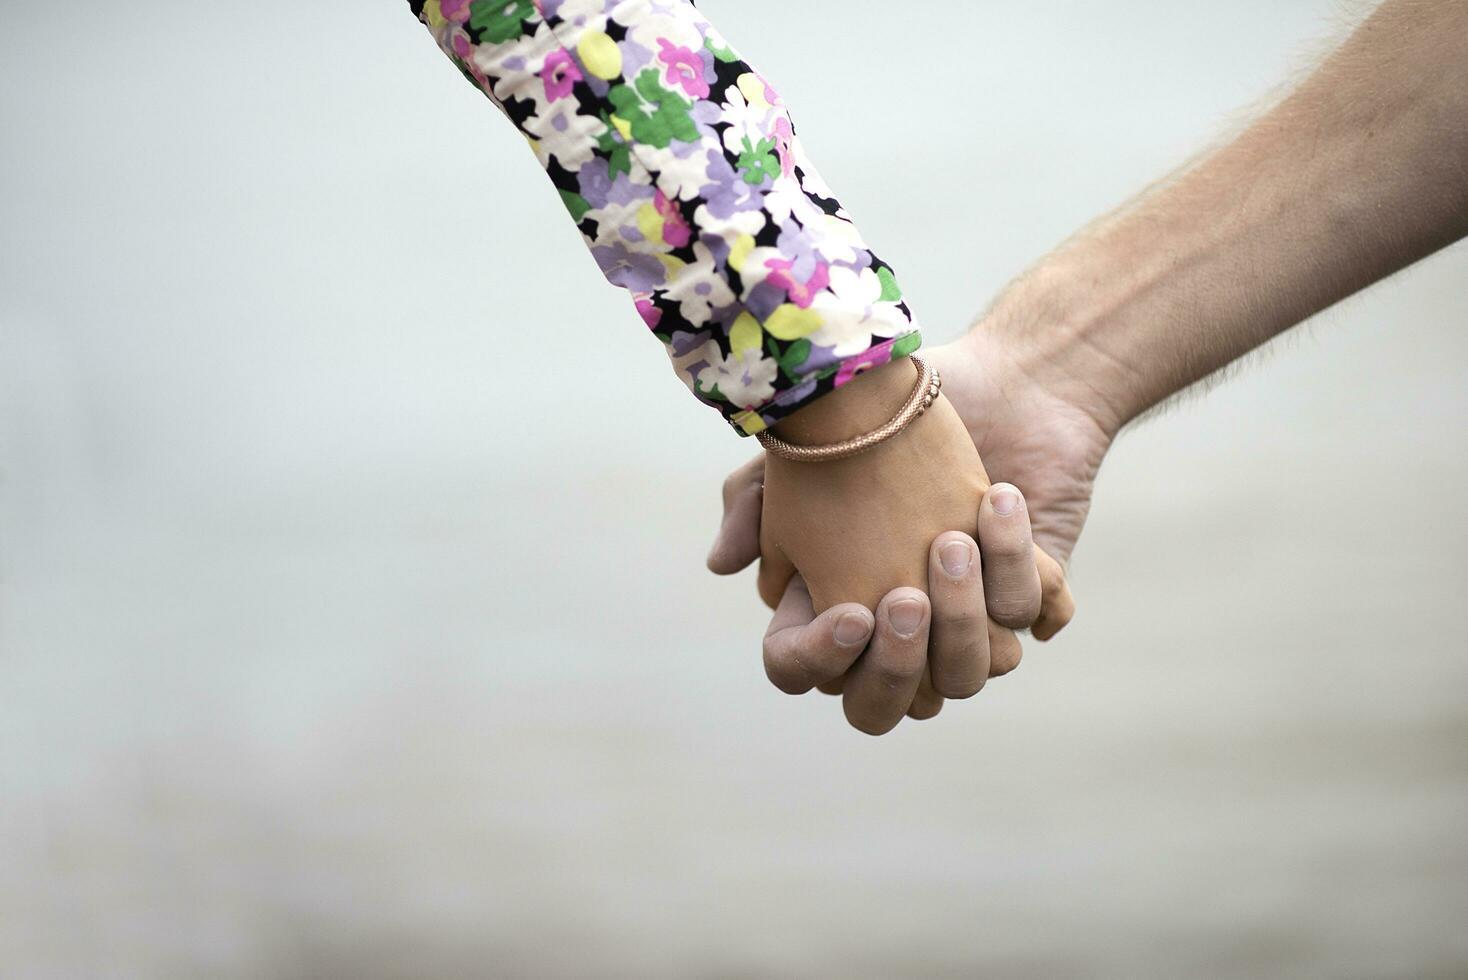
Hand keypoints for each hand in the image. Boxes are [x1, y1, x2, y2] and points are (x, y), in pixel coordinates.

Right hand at [710, 324, 1106, 728]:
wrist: (991, 379)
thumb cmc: (879, 420)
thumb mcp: (798, 454)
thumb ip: (749, 505)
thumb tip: (722, 564)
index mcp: (836, 606)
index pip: (812, 673)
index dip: (820, 658)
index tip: (848, 612)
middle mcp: (902, 628)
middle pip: (888, 703)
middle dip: (900, 662)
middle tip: (908, 595)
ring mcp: (970, 617)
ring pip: (972, 673)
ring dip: (967, 614)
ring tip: (957, 535)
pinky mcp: (1031, 589)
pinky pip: (1036, 619)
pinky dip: (1025, 575)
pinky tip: (1000, 509)